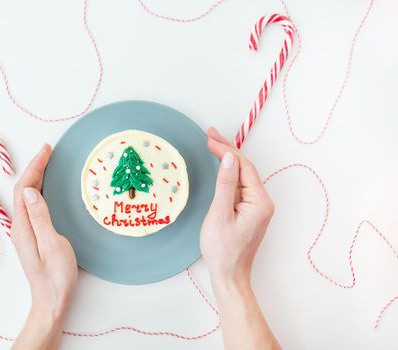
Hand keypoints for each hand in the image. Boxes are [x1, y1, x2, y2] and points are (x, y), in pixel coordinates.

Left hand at [11, 144, 76, 349]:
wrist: (51, 300)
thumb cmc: (56, 276)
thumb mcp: (53, 244)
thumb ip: (41, 217)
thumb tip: (31, 190)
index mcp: (23, 226)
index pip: (24, 189)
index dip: (35, 167)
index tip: (47, 150)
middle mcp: (20, 227)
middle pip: (23, 190)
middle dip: (35, 167)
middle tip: (48, 151)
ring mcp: (25, 232)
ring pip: (27, 197)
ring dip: (36, 177)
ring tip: (48, 162)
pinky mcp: (32, 236)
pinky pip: (32, 205)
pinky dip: (39, 190)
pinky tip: (46, 188)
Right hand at [201, 128, 273, 286]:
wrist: (229, 275)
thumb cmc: (223, 249)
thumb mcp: (220, 214)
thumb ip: (225, 185)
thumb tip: (230, 158)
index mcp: (259, 201)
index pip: (243, 166)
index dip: (226, 150)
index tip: (209, 138)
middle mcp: (263, 201)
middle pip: (245, 168)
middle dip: (227, 150)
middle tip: (209, 134)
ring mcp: (257, 206)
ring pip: (242, 175)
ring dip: (228, 159)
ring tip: (212, 144)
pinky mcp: (250, 211)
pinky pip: (240, 186)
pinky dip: (229, 174)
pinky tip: (221, 166)